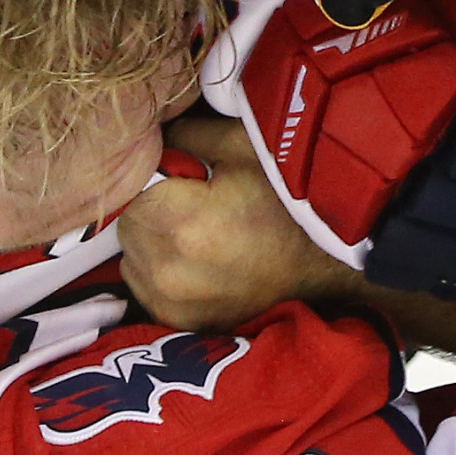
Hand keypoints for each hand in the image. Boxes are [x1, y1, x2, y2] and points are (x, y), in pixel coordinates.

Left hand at [118, 117, 363, 330]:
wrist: (325, 264)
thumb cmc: (286, 200)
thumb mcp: (240, 146)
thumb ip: (186, 133)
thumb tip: (152, 133)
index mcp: (181, 221)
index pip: (130, 190)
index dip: (155, 179)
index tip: (183, 179)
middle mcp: (168, 270)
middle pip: (129, 224)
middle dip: (152, 209)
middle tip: (193, 204)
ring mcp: (172, 303)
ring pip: (133, 256)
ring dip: (153, 241)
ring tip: (197, 233)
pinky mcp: (180, 322)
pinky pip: (145, 285)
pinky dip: (161, 270)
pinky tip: (196, 259)